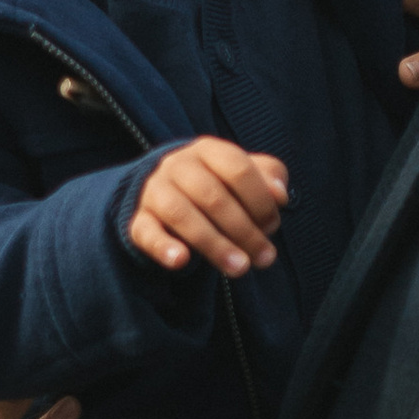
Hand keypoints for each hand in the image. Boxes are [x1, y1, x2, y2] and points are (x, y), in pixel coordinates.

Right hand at [128, 135, 288, 276]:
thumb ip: (269, 176)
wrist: (166, 192)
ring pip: (182, 215)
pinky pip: (147, 232)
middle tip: (265, 258)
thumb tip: (279, 194)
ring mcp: (154, 191)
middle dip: (244, 230)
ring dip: (214, 244)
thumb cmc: (218, 185)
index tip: (272, 227)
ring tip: (239, 268)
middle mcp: (177, 165)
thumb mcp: (245, 175)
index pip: (237, 168)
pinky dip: (164, 247)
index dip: (260, 200)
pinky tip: (181, 261)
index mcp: (208, 150)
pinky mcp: (138, 219)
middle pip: (212, 196)